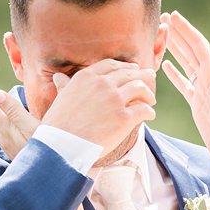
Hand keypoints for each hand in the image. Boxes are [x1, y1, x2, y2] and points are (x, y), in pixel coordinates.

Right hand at [40, 58, 157, 152]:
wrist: (62, 144)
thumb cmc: (58, 124)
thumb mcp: (61, 98)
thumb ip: (65, 86)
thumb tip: (58, 77)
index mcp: (87, 77)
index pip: (112, 65)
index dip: (126, 67)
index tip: (134, 69)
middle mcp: (103, 84)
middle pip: (130, 74)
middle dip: (143, 76)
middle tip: (150, 79)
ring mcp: (115, 100)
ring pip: (140, 88)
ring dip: (148, 94)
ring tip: (150, 100)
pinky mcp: (124, 118)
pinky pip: (144, 110)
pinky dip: (149, 112)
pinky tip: (150, 115)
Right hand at [161, 11, 209, 165]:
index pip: (198, 44)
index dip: (185, 29)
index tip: (172, 15)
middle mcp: (209, 76)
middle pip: (190, 50)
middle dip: (177, 34)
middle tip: (163, 19)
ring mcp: (202, 89)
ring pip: (185, 64)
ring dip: (174, 49)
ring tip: (162, 36)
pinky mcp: (196, 102)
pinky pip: (183, 84)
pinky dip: (174, 74)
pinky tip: (165, 66)